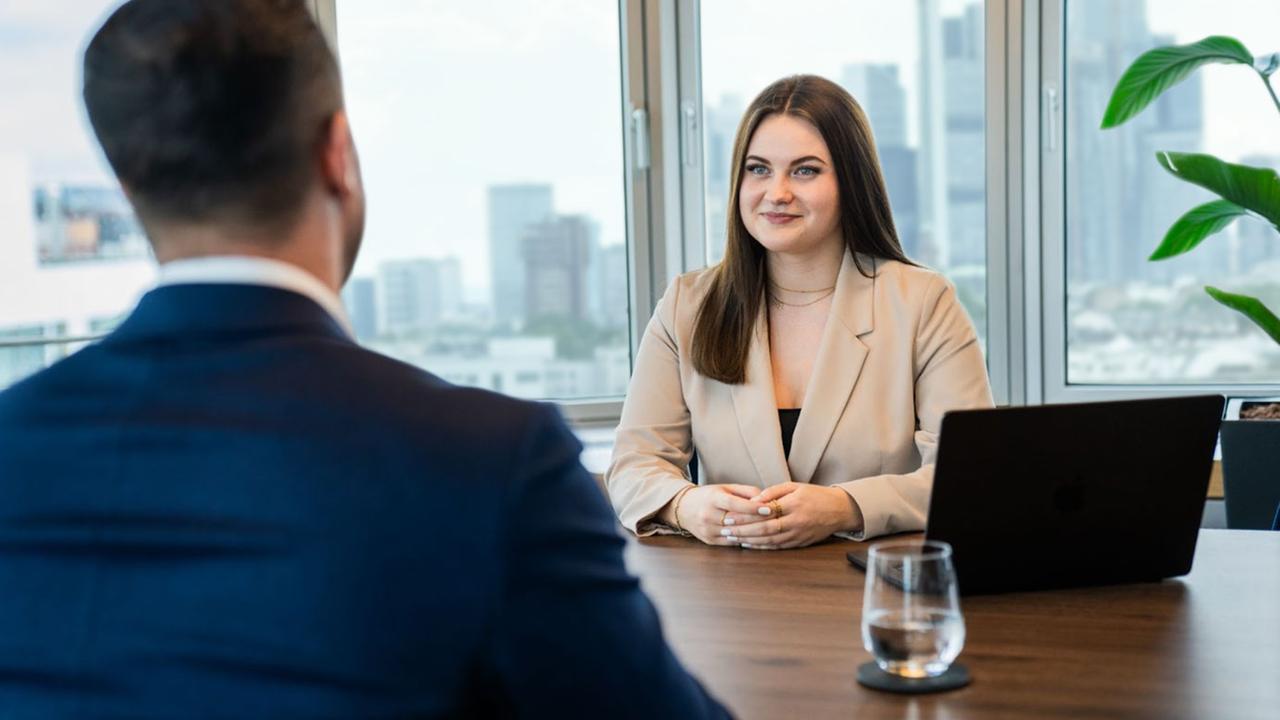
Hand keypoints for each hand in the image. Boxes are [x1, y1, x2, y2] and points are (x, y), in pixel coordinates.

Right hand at [669, 484, 768, 545]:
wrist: (684, 508)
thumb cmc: (709, 496)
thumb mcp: (725, 487)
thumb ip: (746, 491)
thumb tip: (765, 499)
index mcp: (712, 498)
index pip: (735, 504)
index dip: (753, 507)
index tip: (769, 509)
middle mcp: (708, 515)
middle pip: (737, 521)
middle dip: (758, 521)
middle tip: (776, 520)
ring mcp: (708, 529)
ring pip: (736, 534)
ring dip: (754, 533)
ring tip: (770, 530)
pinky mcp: (709, 540)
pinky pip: (731, 542)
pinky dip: (745, 540)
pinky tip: (757, 538)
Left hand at [728, 483, 862, 549]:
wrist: (839, 510)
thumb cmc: (815, 495)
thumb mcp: (794, 486)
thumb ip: (772, 492)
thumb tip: (753, 501)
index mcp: (793, 504)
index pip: (764, 512)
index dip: (745, 516)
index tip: (729, 516)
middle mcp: (795, 521)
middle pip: (764, 529)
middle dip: (742, 531)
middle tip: (725, 530)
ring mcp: (798, 534)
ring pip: (769, 541)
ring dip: (749, 541)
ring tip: (732, 539)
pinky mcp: (800, 543)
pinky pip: (778, 547)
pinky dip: (762, 547)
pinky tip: (749, 545)